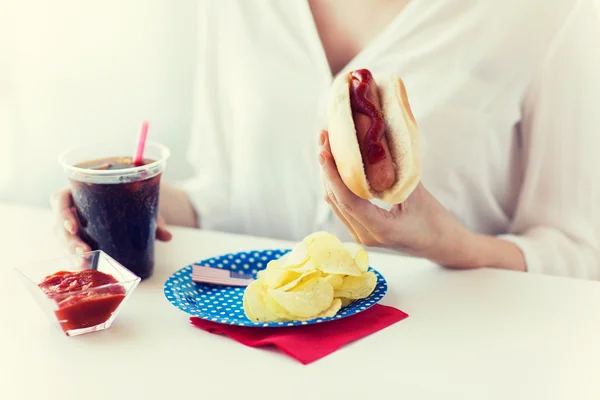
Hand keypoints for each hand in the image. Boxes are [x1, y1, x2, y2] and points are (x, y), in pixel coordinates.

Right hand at [50, 188, 172, 254]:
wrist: (130, 204)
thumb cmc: (128, 199)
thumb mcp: (139, 204)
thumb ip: (152, 219)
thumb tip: (167, 236)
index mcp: (78, 192)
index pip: (60, 199)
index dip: (62, 212)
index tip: (73, 226)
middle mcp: (71, 209)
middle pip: (59, 224)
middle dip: (68, 240)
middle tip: (83, 252)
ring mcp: (71, 226)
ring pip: (63, 240)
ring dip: (71, 253)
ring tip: (84, 264)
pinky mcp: (77, 239)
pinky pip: (70, 249)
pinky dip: (75, 260)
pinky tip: (84, 269)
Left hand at [318, 130, 478, 267]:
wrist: (442, 246)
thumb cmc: (436, 221)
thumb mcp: (419, 194)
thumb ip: (397, 172)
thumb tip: (379, 142)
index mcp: (380, 229)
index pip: (347, 200)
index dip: (332, 174)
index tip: (325, 150)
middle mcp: (365, 236)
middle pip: (336, 200)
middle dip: (326, 168)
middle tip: (323, 138)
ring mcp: (361, 235)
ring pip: (335, 203)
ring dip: (329, 175)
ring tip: (326, 146)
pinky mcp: (361, 231)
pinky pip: (342, 206)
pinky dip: (337, 185)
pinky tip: (336, 165)